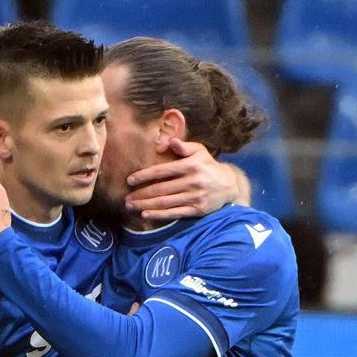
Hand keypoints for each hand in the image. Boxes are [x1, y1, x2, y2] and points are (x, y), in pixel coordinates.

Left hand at [125, 138, 239, 220]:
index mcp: (190, 165)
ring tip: (131, 206)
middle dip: (141, 194)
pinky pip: (175, 213)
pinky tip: (146, 214)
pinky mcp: (198, 210)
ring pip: (165, 202)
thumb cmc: (208, 165)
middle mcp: (192, 181)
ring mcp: (195, 197)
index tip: (130, 180)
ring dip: (146, 205)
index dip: (144, 176)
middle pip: (161, 189)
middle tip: (126, 198)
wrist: (230, 185)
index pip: (162, 171)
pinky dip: (159, 214)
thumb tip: (168, 142)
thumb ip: (183, 145)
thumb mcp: (199, 150)